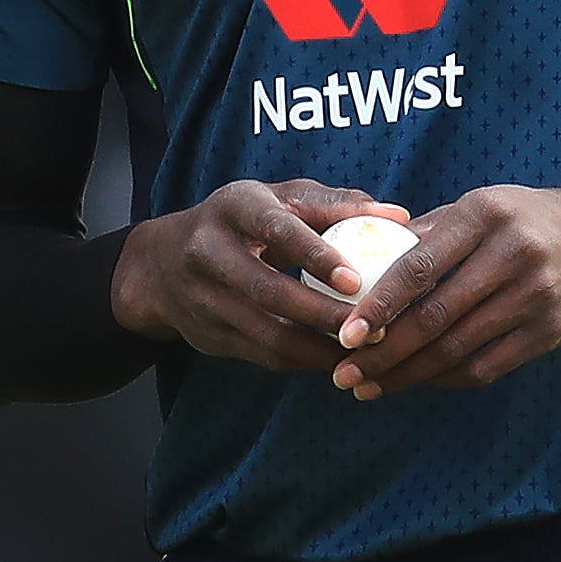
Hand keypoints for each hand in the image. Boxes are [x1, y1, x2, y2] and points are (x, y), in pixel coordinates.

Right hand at [111, 179, 410, 373]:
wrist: (161, 265)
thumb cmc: (242, 222)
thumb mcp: (277, 200)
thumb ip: (336, 205)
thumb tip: (399, 216)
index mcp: (233, 207)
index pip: (276, 229)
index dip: (315, 255)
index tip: (356, 278)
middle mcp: (209, 251)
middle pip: (269, 290)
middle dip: (324, 315)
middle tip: (374, 328)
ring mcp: (203, 298)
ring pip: (266, 332)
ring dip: (318, 348)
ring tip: (363, 351)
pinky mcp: (208, 336)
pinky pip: (262, 355)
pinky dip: (303, 361)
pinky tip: (336, 361)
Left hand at [329, 183, 560, 400]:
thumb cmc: (535, 219)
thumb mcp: (488, 205)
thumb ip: (434, 230)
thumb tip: (368, 255)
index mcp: (484, 214)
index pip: (418, 264)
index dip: (378, 302)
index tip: (345, 331)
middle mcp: (511, 254)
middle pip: (434, 315)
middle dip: (383, 351)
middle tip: (344, 371)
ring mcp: (534, 296)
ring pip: (456, 347)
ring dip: (407, 373)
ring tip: (370, 385)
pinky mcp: (551, 331)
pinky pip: (487, 365)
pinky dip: (447, 378)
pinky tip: (419, 382)